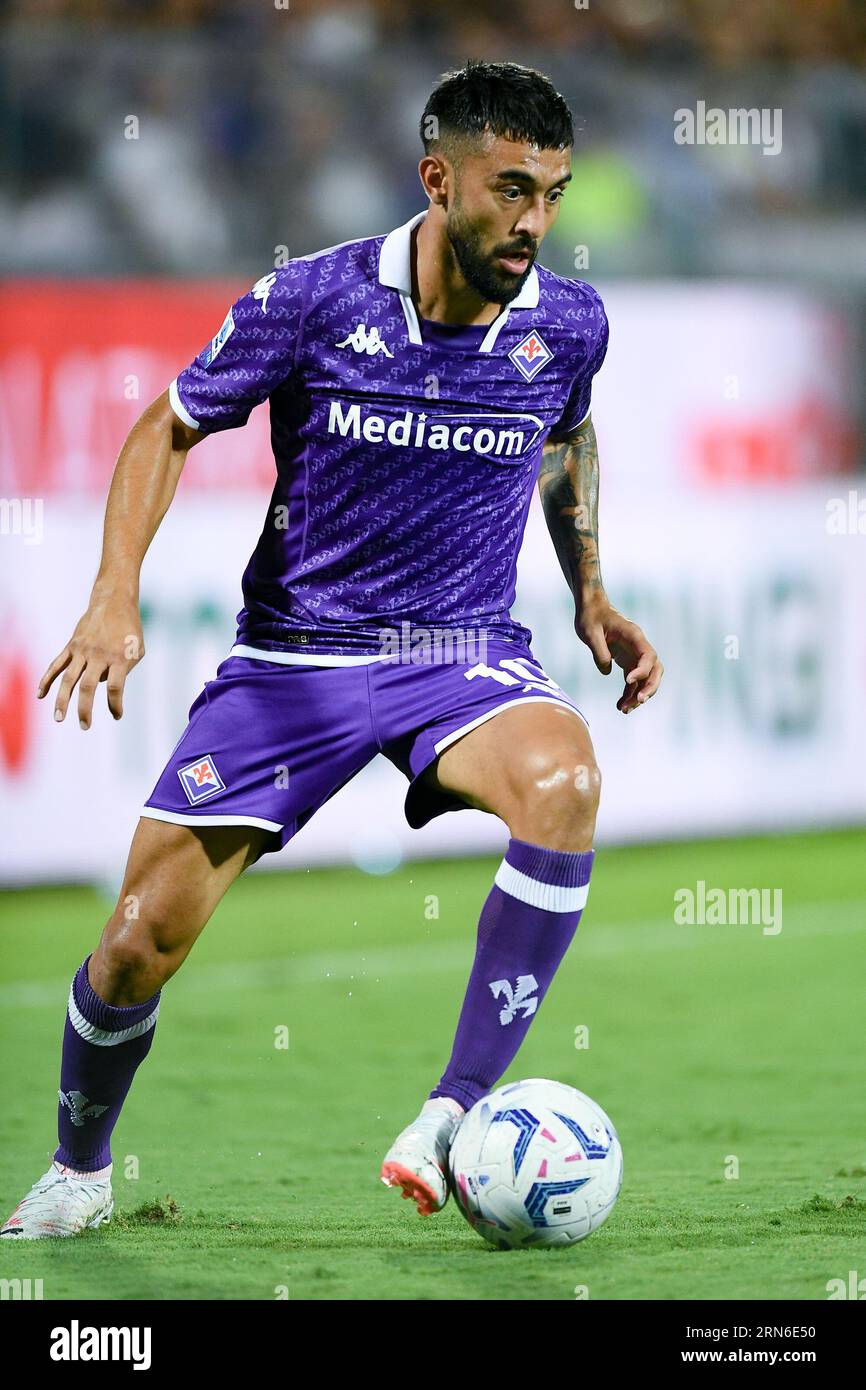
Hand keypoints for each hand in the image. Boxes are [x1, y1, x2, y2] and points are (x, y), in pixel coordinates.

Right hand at [37, 591, 144, 728]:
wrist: (113, 602)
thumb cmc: (129, 630)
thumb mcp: (136, 651)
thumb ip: (123, 671)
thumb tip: (101, 686)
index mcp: (118, 657)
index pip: (115, 687)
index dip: (115, 704)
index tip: (117, 715)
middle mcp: (98, 655)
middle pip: (88, 686)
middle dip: (85, 709)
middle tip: (84, 726)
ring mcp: (82, 650)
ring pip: (69, 678)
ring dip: (62, 700)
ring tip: (59, 719)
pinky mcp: (71, 646)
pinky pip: (56, 664)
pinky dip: (47, 680)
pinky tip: (40, 695)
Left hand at [575, 596, 663, 713]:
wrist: (591, 609)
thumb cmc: (591, 617)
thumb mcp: (589, 632)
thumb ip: (599, 652)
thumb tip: (607, 671)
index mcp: (634, 636)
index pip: (648, 656)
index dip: (642, 671)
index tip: (627, 681)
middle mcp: (639, 646)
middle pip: (655, 670)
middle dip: (649, 687)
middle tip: (637, 702)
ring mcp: (635, 655)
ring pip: (646, 679)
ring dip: (638, 696)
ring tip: (624, 710)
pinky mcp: (627, 661)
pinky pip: (634, 681)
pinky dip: (629, 694)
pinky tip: (620, 706)